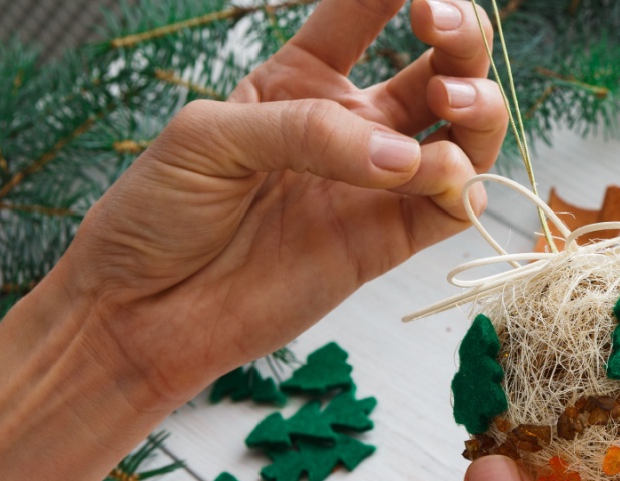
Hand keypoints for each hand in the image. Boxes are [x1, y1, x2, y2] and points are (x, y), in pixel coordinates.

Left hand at [55, 0, 505, 410]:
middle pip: (437, 67)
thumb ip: (305, 130)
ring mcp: (377, 185)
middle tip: (441, 23)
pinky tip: (445, 176)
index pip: (363, 14)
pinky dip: (464, 187)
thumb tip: (401, 155)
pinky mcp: (387, 243)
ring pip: (464, 134)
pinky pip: (451, 208)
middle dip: (459, 36)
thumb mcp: (209, 139)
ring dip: (477, 107)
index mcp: (300, 81)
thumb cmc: (159, 214)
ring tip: (451, 103)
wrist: (142, 311)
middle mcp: (352, 126)